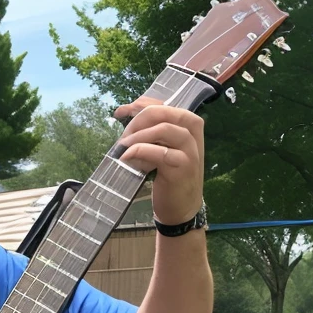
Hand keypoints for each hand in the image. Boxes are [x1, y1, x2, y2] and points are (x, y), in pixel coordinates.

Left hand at [112, 95, 204, 227]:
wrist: (181, 208)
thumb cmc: (169, 176)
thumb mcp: (161, 148)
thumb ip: (151, 131)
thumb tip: (127, 111)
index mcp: (188, 124)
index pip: (163, 105)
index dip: (140, 104)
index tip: (120, 112)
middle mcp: (192, 133)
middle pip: (163, 113)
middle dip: (138, 120)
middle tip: (123, 137)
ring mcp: (190, 150)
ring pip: (163, 129)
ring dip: (138, 136)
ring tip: (123, 147)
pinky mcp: (183, 167)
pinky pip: (159, 152)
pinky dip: (139, 152)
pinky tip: (126, 158)